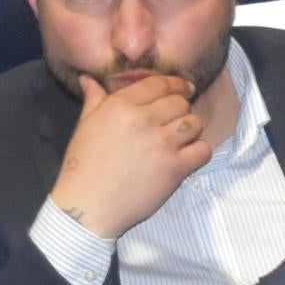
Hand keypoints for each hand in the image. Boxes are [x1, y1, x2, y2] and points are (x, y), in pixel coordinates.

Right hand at [52, 72, 209, 238]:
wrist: (87, 206)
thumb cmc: (82, 166)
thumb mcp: (85, 125)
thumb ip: (94, 98)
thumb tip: (88, 78)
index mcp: (121, 106)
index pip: (160, 84)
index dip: (176, 84)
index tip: (183, 89)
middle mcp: (143, 120)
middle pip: (180, 102)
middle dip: (181, 109)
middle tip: (175, 121)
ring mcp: (161, 144)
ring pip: (194, 123)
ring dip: (191, 129)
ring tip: (181, 138)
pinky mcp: (174, 168)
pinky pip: (202, 150)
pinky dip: (199, 151)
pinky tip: (188, 156)